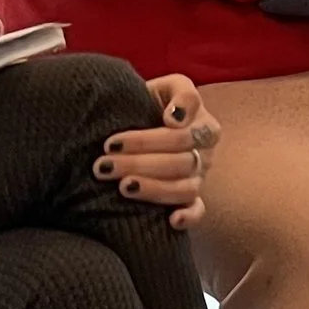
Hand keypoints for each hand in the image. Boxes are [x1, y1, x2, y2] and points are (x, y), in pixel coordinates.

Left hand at [94, 70, 215, 230]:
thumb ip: (179, 91)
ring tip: (122, 187)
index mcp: (202, 122)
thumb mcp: (163, 87)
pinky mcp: (192, 198)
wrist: (139, 122)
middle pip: (180, 161)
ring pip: (186, 187)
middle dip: (139, 163)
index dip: (147, 140)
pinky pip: (198, 211)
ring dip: (154, 189)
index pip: (182, 133)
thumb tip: (175, 117)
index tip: (111, 142)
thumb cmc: (148, 103)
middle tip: (103, 165)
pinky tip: (171, 220)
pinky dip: (189, 216)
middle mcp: (205, 151)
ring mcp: (200, 176)